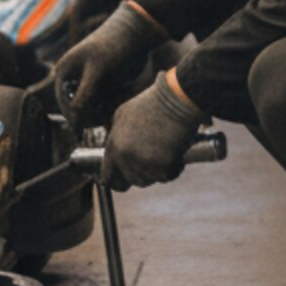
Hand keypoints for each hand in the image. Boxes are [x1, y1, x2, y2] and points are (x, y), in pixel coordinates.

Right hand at [53, 2, 177, 132]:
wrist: (135, 33)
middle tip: (115, 104)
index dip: (75, 118)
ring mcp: (90, 83)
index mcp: (65, 72)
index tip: (89, 128)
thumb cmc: (114, 46)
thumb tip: (74, 115)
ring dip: (109, 106)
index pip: (65, 103)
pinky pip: (106, 104)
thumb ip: (85, 93)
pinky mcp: (104, 86)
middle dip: (96, 111)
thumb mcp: (98, 69)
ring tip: (124, 90)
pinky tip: (127, 87)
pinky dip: (116, 101)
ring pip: (95, 109)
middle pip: (80, 109)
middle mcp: (75, 79)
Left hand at [102, 71, 208, 189]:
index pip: (108, 177)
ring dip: (160, 170)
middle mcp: (124, 155)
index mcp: (114, 144)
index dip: (118, 183)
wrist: (175, 100)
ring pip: (151, 180)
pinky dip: (175, 168)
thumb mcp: (124, 116)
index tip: (125, 185)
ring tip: (167, 147)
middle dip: (146, 173)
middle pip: (133, 180)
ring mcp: (142, 161)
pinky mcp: (161, 166)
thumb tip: (116, 156)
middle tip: (157, 156)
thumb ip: (117, 137)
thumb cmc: (154, 104)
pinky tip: (177, 149)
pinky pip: (168, 177)